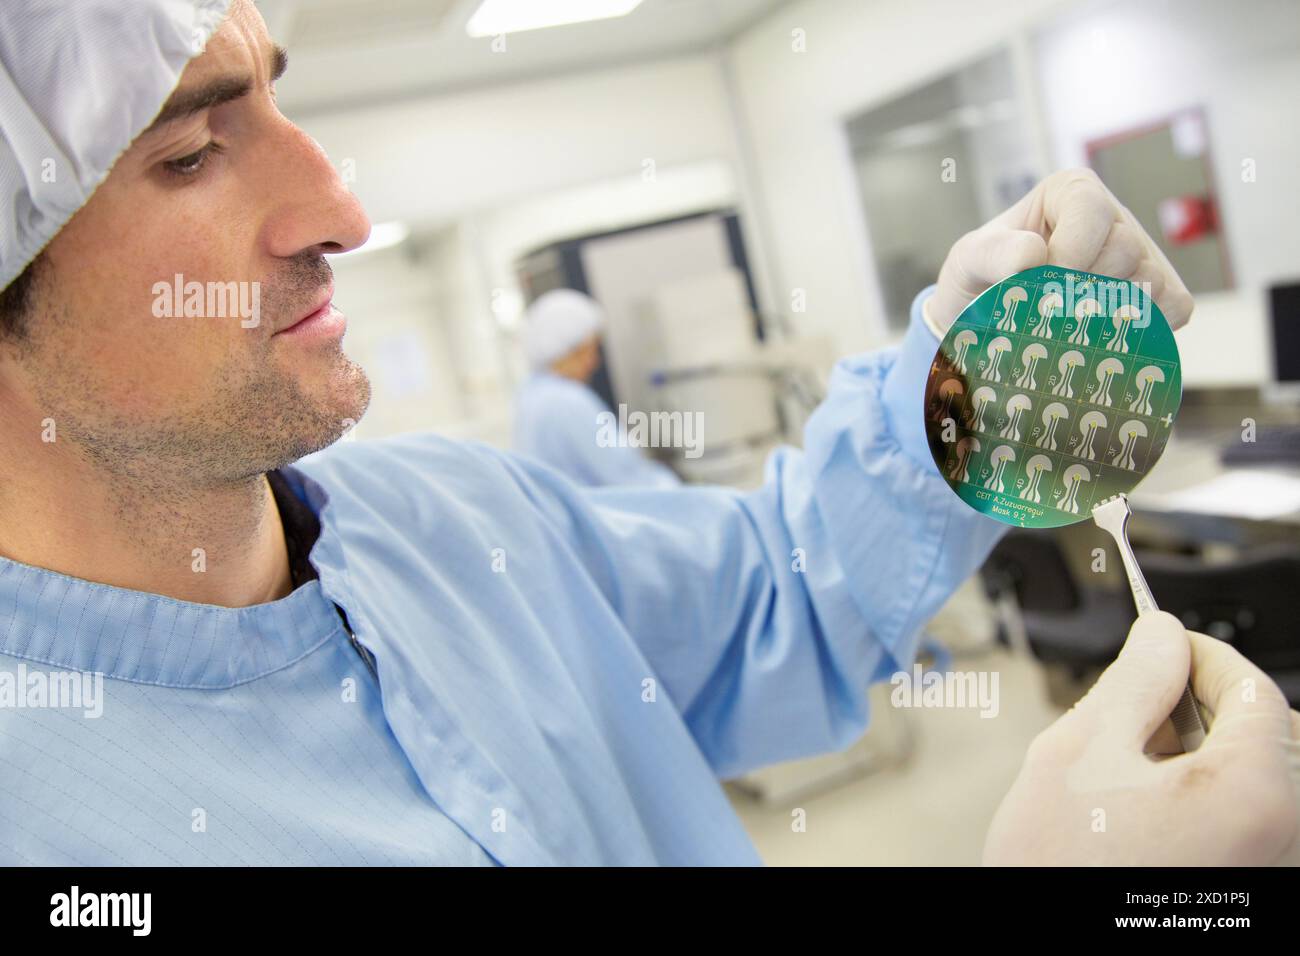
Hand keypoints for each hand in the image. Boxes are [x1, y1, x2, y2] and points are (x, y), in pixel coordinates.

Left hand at [927, 168, 1195, 335]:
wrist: (991, 317)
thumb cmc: (983, 278)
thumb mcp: (970, 260)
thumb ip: (994, 254)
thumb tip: (1035, 256)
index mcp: (1072, 193)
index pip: (1091, 211)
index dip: (1070, 252)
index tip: (1042, 280)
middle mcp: (1114, 219)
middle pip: (1125, 250)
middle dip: (1085, 288)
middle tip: (1051, 309)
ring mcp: (1142, 255)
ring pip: (1151, 281)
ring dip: (1110, 312)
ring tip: (1071, 322)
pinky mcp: (1161, 292)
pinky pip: (1175, 306)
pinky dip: (1146, 327)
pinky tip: (1104, 334)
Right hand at [983, 611, 1299, 865]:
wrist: (1043, 940)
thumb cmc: (1059, 863)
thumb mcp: (1084, 747)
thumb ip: (1136, 679)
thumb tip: (1164, 636)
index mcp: (1253, 791)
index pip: (1253, 690)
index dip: (1201, 653)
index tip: (1160, 642)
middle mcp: (1278, 832)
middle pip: (1261, 731)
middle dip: (1198, 704)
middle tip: (1135, 701)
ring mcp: (1261, 861)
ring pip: (1246, 772)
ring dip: (1192, 749)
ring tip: (1122, 760)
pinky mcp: (1238, 881)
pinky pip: (1236, 812)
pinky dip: (1193, 790)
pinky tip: (1134, 799)